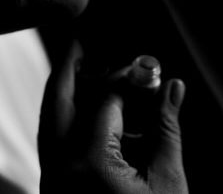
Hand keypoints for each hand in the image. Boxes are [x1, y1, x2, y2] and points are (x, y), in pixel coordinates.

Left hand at [39, 40, 187, 193]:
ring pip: (49, 126)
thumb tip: (173, 87)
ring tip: (80, 73)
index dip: (125, 80)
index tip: (142, 70)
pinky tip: (86, 115)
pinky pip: (53, 147)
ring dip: (64, 97)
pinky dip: (66, 124)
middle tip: (77, 44)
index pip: (105, 103)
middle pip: (57, 104)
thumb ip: (166, 128)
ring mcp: (52, 183)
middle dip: (68, 70)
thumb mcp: (167, 178)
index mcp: (90, 163)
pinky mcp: (54, 192)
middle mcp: (61, 170)